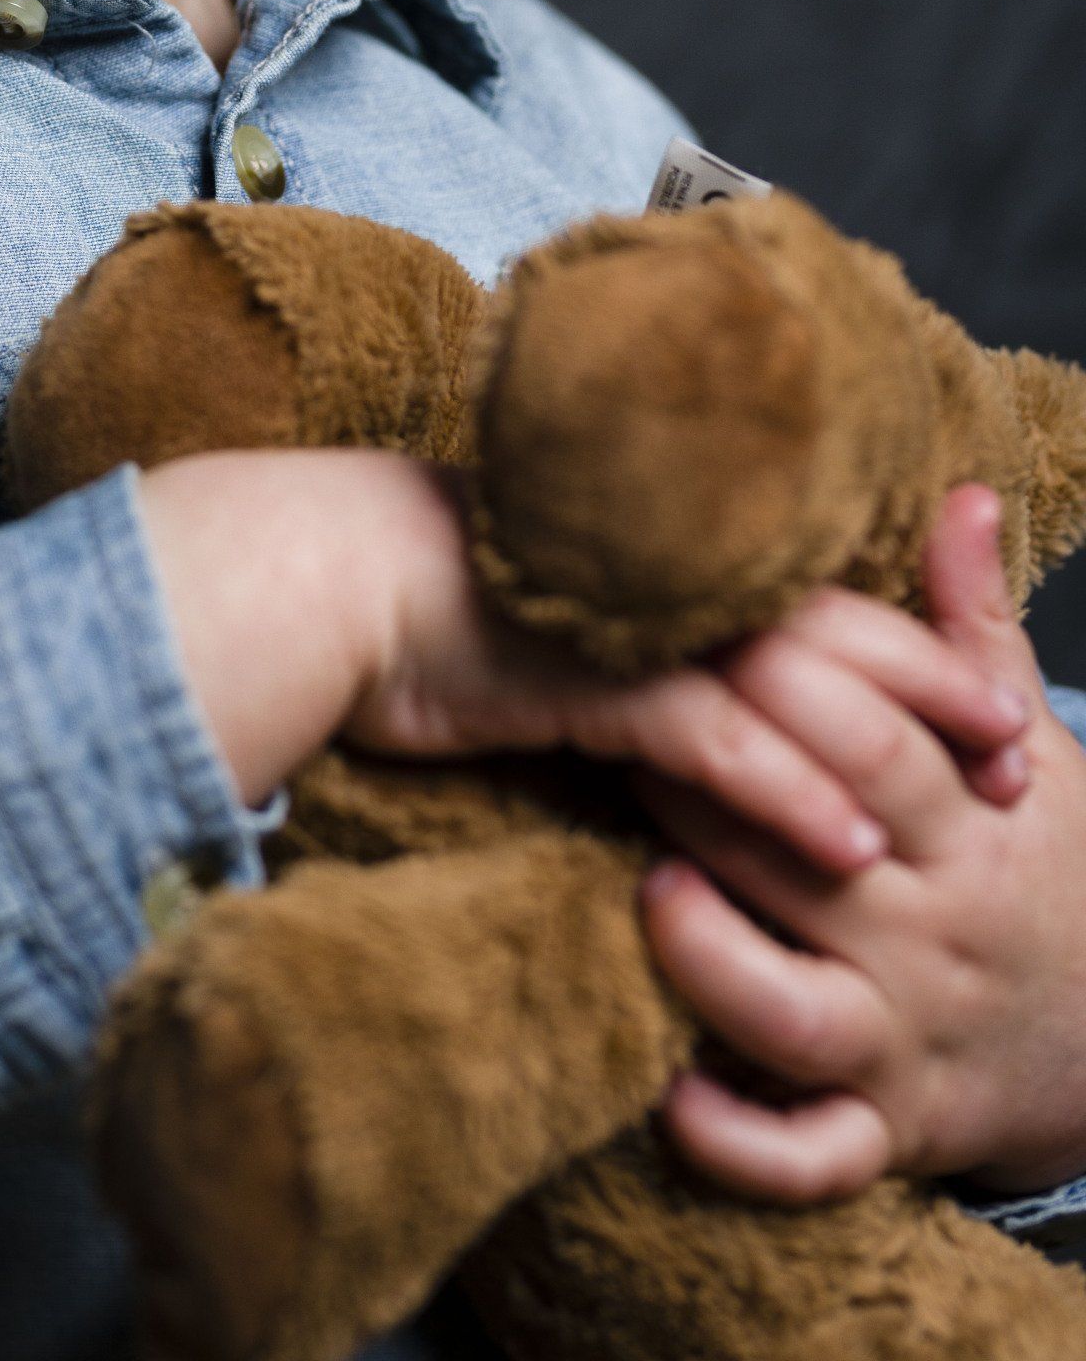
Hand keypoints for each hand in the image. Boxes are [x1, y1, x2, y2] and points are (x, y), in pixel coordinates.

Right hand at [138, 452, 1017, 874]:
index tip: (998, 699)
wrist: (325, 579)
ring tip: (974, 809)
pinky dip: (788, 789)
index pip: (822, 591)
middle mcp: (664, 578)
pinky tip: (848, 841)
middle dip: (942, 690)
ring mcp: (628, 623)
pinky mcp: (585, 676)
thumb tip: (695, 670)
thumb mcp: (557, 618)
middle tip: (1021, 759)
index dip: (920, 640)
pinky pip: (711, 738)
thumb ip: (637, 635)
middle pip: (838, 629)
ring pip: (796, 682)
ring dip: (894, 747)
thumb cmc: (428, 601)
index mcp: (668, 553)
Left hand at [639, 485, 1085, 1199]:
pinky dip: (739, 1142)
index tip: (690, 633)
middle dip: (718, 797)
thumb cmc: (1040, 866)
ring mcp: (902, 1043)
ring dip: (713, 958)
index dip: (783, 687)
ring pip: (795, 1015)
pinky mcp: (882, 1136)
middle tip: (612, 735)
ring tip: (647, 889)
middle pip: (816, 858)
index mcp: (965, 829)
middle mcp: (929, 937)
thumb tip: (963, 493)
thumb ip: (973, 629)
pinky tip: (663, 1093)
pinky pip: (807, 1158)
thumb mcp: (1031, 746)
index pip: (876, 745)